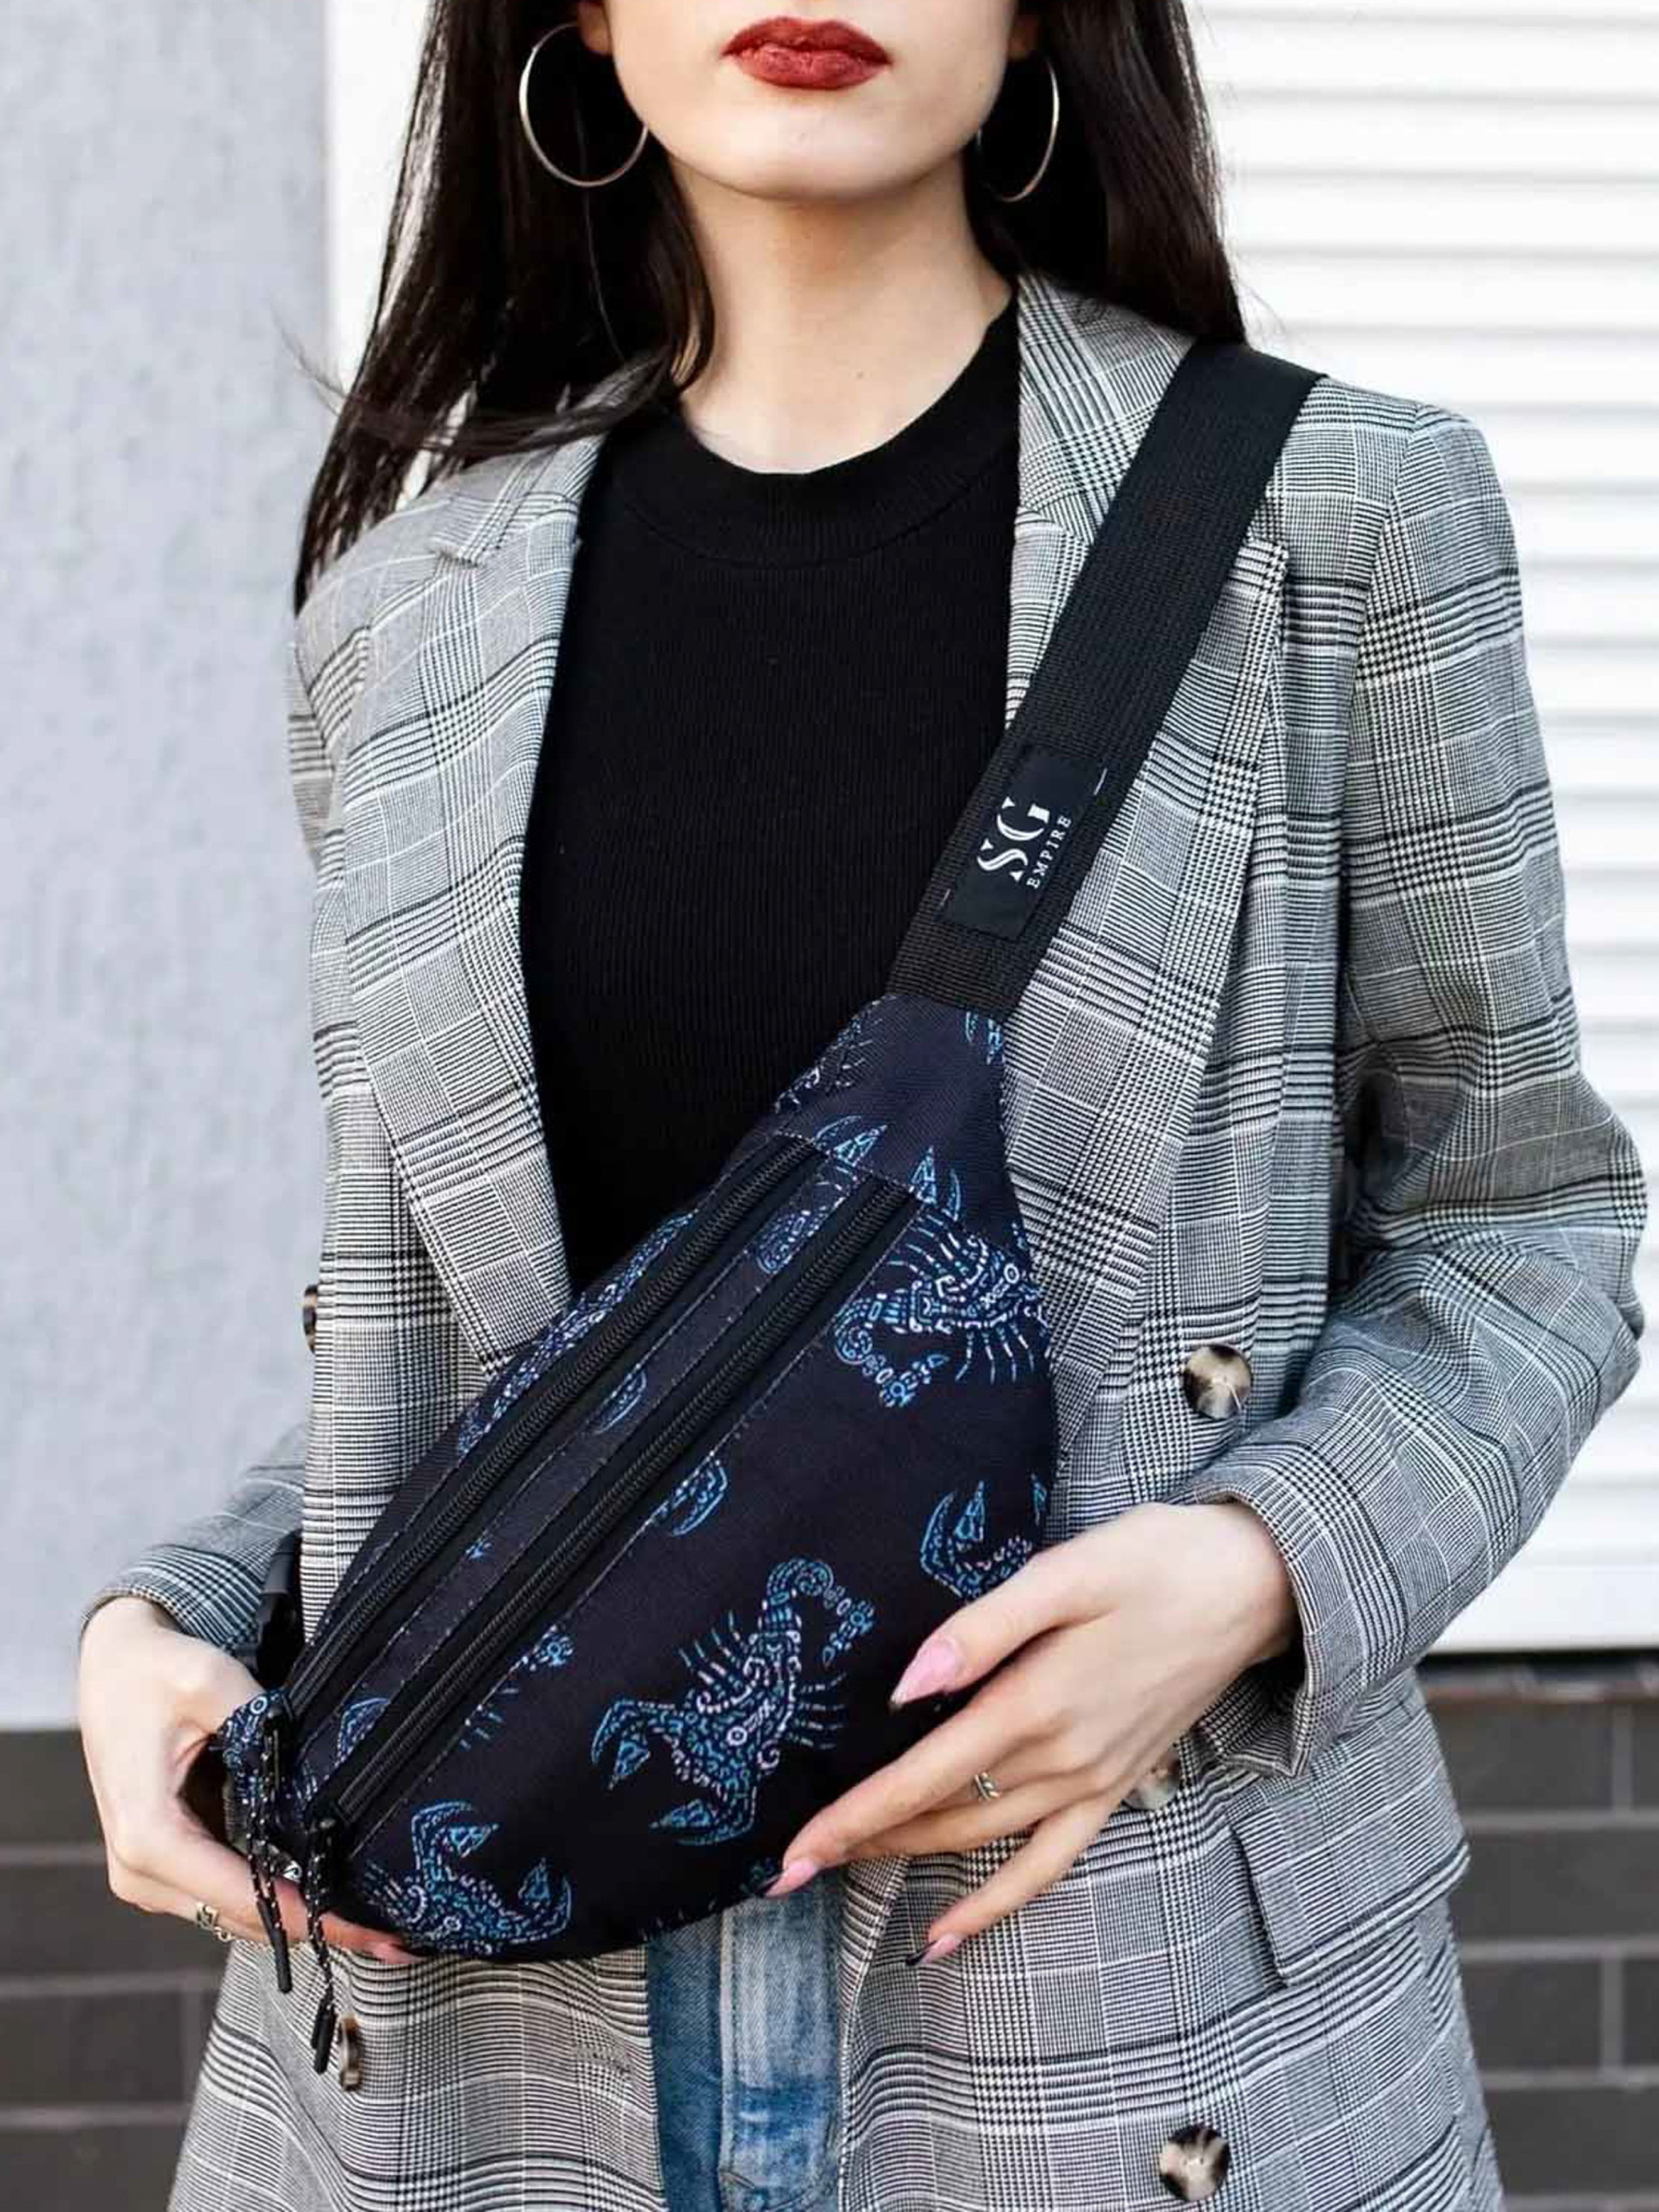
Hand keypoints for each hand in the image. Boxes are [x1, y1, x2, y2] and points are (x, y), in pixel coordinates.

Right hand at [78, 1596, 413, 1963]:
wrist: (113, 1665)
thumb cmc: (155, 1671)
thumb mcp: (211, 1683)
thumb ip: (261, 1727)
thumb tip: (313, 1776)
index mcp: (148, 1836)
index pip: (242, 1897)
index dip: (309, 1918)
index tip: (366, 1930)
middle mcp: (140, 1871)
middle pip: (241, 1919)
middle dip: (315, 1927)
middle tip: (387, 1935)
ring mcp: (148, 1875)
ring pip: (234, 1915)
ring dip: (296, 1917)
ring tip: (370, 1921)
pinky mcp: (163, 1866)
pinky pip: (225, 1893)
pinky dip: (273, 1895)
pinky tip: (325, 1889)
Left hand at [765, 1501, 1297, 1961]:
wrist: (1254, 1584)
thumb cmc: (1155, 1560)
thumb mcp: (1066, 1572)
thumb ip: (982, 1629)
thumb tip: (908, 1686)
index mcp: (1037, 1701)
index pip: (921, 1777)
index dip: (853, 1818)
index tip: (790, 1853)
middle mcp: (1060, 1758)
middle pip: (939, 1818)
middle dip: (860, 1844)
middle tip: (786, 1870)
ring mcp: (1091, 1781)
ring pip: (981, 1841)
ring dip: (909, 1862)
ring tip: (842, 1874)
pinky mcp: (1115, 1786)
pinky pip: (1047, 1864)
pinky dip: (996, 1905)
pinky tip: (948, 1936)